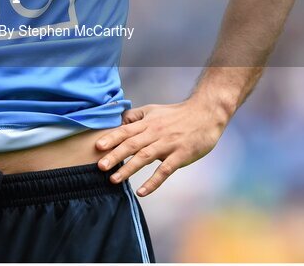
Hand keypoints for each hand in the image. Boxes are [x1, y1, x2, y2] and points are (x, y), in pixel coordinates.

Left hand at [94, 100, 226, 196]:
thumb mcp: (154, 110)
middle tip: (99, 166)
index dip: (111, 138)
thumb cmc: (178, 114)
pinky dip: (153, 182)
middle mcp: (155, 133)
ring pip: (144, 157)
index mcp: (148, 123)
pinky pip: (164, 170)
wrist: (206, 113)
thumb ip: (136, 116)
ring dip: (128, 168)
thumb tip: (118, 122)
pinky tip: (142, 192)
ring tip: (114, 179)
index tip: (97, 147)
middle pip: (131, 144)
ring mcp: (168, 145)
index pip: (126, 131)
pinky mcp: (180, 155)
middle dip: (114, 155)